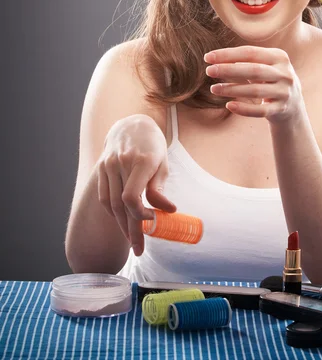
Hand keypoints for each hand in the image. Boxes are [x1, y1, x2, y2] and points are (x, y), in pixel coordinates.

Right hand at [97, 115, 176, 255]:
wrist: (131, 125)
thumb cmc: (153, 145)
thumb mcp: (163, 163)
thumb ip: (160, 188)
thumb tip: (168, 211)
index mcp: (141, 161)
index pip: (132, 197)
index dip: (140, 214)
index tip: (152, 221)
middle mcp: (121, 163)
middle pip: (122, 205)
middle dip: (131, 230)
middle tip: (139, 249)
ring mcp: (108, 166)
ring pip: (111, 203)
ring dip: (121, 224)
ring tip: (132, 240)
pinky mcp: (100, 169)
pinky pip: (104, 197)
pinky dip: (112, 212)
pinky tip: (122, 221)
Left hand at [205, 46, 304, 123]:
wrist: (293, 104)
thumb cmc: (270, 80)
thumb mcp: (264, 66)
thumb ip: (245, 61)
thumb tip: (216, 59)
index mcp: (279, 57)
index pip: (250, 53)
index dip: (228, 54)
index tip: (208, 57)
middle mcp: (285, 74)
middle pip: (254, 70)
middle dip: (229, 70)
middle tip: (209, 71)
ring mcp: (284, 93)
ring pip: (255, 91)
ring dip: (232, 89)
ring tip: (214, 88)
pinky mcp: (281, 110)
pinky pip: (260, 111)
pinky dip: (244, 109)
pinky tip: (229, 105)